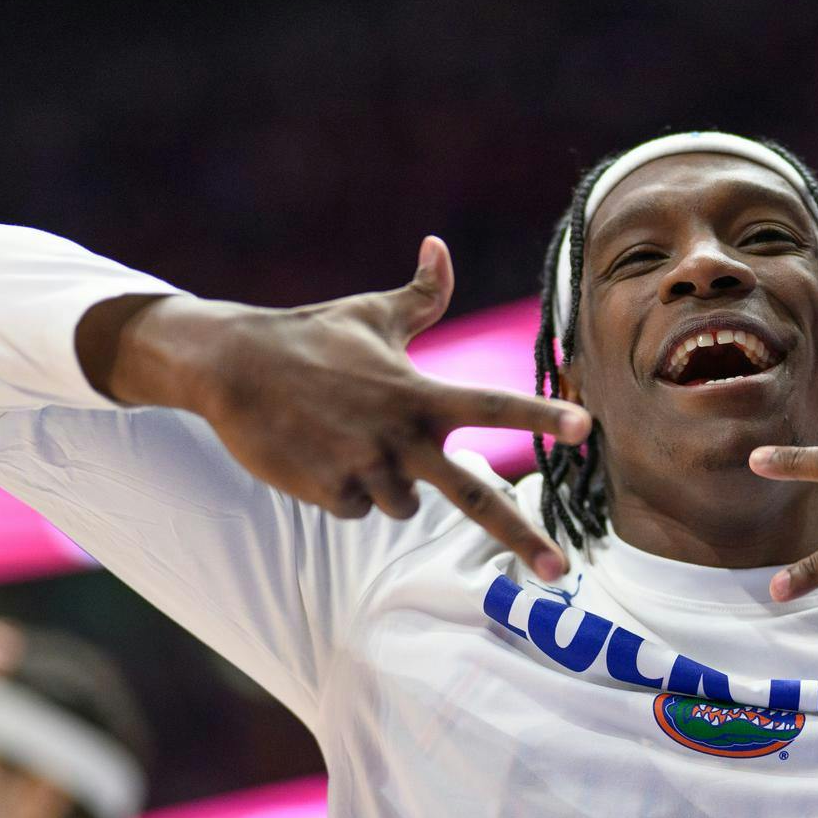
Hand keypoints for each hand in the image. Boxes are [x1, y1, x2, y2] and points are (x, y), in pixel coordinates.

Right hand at [92, 238, 591, 580]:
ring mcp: (368, 469)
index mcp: (421, 392)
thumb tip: (439, 244)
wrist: (231, 366)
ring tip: (346, 439)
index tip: (587, 429)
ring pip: (404, 503)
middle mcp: (402, 436)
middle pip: (474, 497)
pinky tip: (318, 455)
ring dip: (385, 482)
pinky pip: (360, 509)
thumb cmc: (308, 335)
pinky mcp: (332, 494)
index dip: (543, 415)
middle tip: (560, 573)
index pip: (496, 405)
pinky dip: (346, 491)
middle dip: (522, 537)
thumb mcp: (370, 313)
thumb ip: (421, 294)